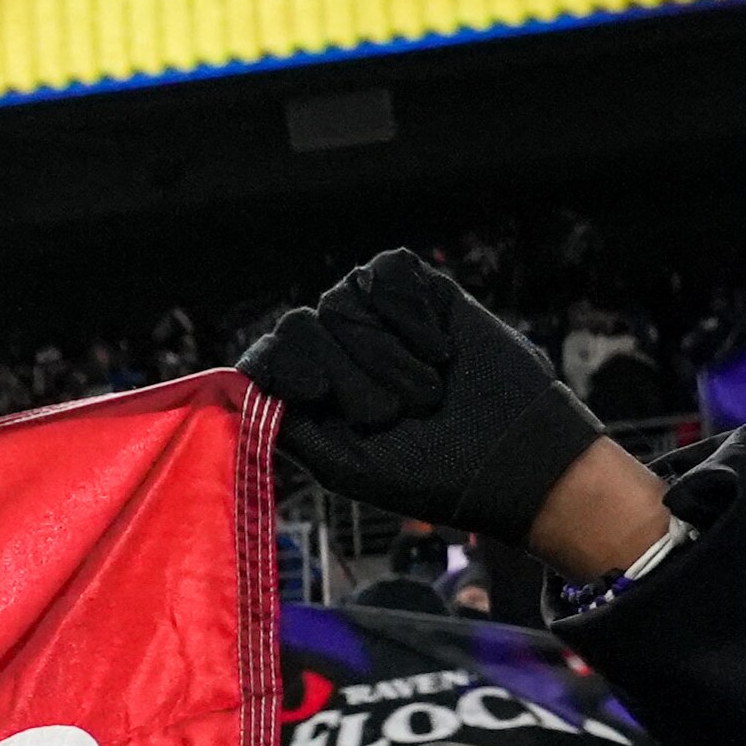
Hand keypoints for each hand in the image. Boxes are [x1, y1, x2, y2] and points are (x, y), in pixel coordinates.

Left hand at [240, 248, 614, 558]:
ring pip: (343, 300)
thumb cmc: (428, 471)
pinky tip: (438, 350)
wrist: (508, 457)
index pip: (265, 357)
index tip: (319, 394)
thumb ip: (287, 424)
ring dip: (387, 353)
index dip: (287, 368)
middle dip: (352, 372)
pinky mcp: (417, 291)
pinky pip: (387, 274)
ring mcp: (373, 317)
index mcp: (307, 391)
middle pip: (302, 326)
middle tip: (397, 413)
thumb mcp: (342, 463)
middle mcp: (333, 349)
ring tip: (427, 390)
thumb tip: (237, 388)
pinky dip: (410, 315)